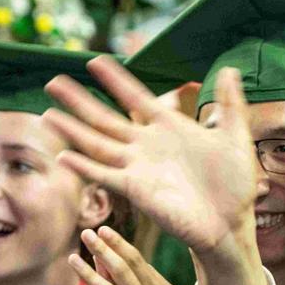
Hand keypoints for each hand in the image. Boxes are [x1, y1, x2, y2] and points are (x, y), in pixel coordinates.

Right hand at [43, 58, 261, 254]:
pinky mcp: (136, 190)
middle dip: (79, 101)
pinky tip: (64, 157)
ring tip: (48, 115)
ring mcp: (138, 167)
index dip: (115, 80)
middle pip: (105, 118)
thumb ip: (230, 103)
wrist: (231, 222)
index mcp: (169, 127)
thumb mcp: (235, 137)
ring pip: (97, 144)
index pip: (135, 97)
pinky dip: (84, 168)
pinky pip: (104, 176)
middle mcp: (147, 145)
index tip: (94, 61)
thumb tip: (228, 68)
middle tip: (53, 81)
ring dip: (73, 131)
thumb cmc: (235, 183)